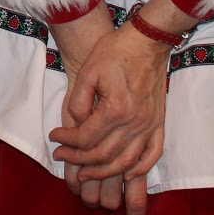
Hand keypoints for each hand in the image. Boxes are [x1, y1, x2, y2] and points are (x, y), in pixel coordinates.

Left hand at [50, 23, 171, 214]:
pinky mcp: (159, 123)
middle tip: (62, 155)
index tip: (54, 137)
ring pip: (126, 162)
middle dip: (79, 160)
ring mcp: (150, 125)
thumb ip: (78, 101)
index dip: (67, 141)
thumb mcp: (88, 71)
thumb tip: (76, 124)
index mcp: (116, 108)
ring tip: (85, 171)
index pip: (86, 138)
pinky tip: (126, 173)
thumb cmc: (115, 52)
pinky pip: (153, 154)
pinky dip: (140, 168)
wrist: (147, 41)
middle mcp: (135, 122)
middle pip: (104, 155)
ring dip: (104, 172)